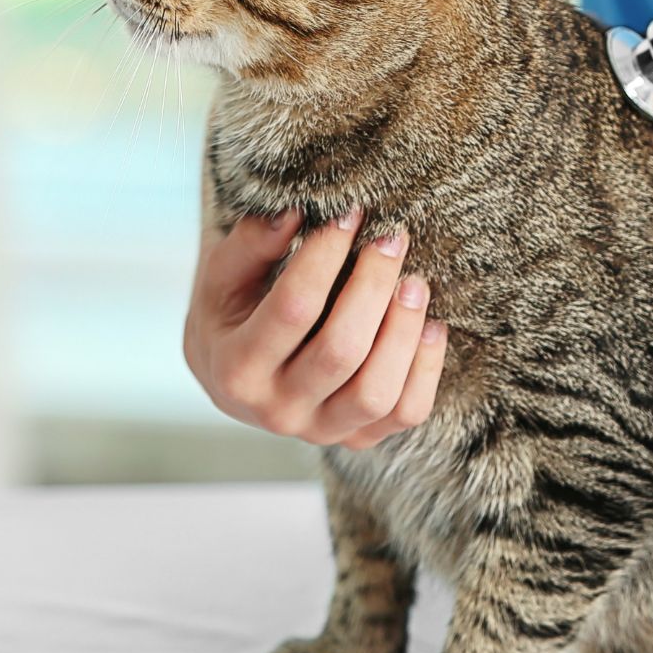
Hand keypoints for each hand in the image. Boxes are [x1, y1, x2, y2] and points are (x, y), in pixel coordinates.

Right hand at [183, 208, 447, 448]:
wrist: (232, 375)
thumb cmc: (231, 314)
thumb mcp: (223, 276)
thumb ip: (252, 243)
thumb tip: (296, 214)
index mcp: (236, 369)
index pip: (293, 307)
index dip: (326, 255)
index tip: (350, 214)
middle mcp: (275, 410)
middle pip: (341, 351)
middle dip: (374, 284)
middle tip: (391, 237)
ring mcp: (319, 431)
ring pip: (377, 392)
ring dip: (404, 329)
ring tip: (414, 281)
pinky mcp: (357, 438)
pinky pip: (407, 413)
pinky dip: (426, 369)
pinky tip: (430, 325)